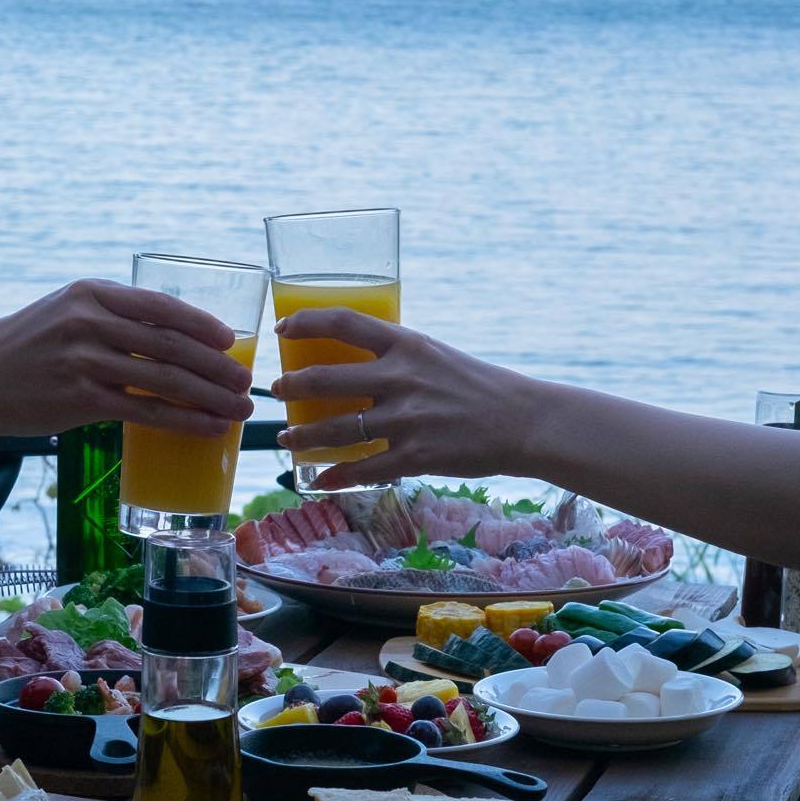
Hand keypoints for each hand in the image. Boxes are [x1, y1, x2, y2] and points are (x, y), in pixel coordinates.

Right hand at [0, 279, 253, 447]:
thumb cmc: (21, 348)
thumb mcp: (64, 313)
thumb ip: (110, 317)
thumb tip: (168, 337)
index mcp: (91, 293)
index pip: (161, 306)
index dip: (202, 325)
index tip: (231, 340)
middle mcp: (91, 321)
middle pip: (172, 344)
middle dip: (217, 366)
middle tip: (247, 383)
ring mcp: (85, 360)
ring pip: (165, 380)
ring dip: (209, 397)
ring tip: (238, 409)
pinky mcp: (80, 399)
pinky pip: (145, 411)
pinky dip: (183, 421)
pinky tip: (206, 429)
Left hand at [269, 308, 542, 488]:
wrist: (523, 420)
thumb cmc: (477, 385)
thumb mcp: (435, 354)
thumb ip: (395, 355)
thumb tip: (350, 357)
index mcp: (407, 343)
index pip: (343, 321)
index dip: (305, 322)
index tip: (282, 328)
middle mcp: (402, 377)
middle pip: (326, 379)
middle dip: (291, 386)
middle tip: (276, 390)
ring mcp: (408, 419)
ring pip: (337, 430)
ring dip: (303, 436)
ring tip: (286, 438)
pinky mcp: (416, 456)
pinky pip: (364, 469)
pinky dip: (336, 476)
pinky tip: (320, 479)